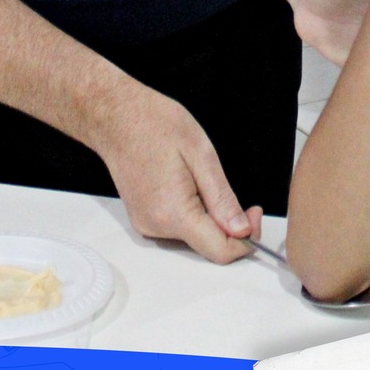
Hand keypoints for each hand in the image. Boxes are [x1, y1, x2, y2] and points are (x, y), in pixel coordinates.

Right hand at [89, 78, 259, 262]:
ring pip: (194, 237)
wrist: (116, 118)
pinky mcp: (144, 218)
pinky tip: (189, 185)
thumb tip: (242, 230)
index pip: (220, 251)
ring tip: (204, 181)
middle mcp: (157, 226)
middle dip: (231, 227)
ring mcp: (147, 224)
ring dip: (211, 218)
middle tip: (239, 195)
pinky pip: (179, 227)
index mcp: (174, 213)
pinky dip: (194, 214)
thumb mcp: (201, 154)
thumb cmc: (155, 125)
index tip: (253, 211)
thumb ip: (222, 199)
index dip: (246, 239)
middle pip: (208, 246)